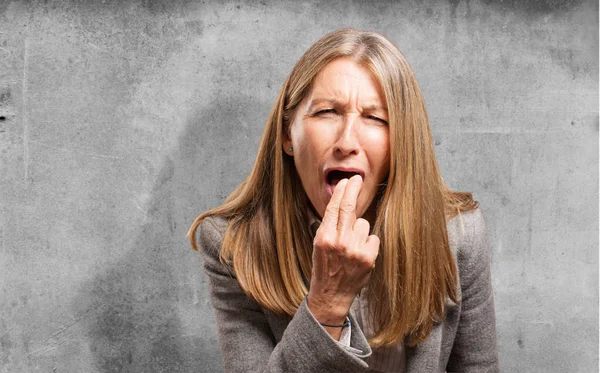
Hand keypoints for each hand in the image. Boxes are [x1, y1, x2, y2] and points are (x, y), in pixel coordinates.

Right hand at [307, 175, 379, 332]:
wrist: (331, 294)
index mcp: (324, 237)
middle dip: (353, 190)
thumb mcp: (319, 244)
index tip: (347, 180)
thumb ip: (330, 225)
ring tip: (351, 245)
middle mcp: (339, 242)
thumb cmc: (325, 266)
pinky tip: (359, 253)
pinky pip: (372, 237)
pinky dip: (368, 243)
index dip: (341, 192)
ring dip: (359, 230)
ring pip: (363, 224)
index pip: (334, 208)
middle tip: (357, 178)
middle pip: (349, 209)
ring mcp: (354, 250)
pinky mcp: (368, 258)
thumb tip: (342, 201)